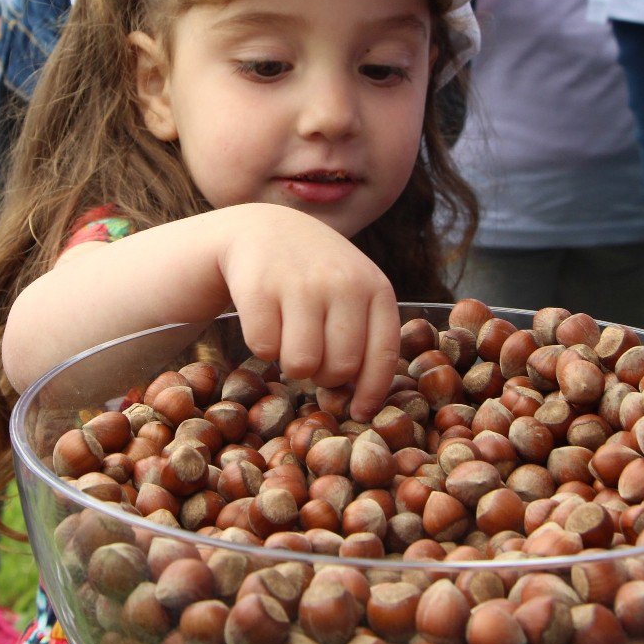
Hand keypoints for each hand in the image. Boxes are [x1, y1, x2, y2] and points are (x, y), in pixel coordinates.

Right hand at [217, 205, 399, 421]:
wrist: (263, 230)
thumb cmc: (317, 275)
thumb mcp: (354, 291)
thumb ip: (364, 336)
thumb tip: (362, 405)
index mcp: (376, 287)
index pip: (383, 355)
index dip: (371, 392)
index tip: (359, 414)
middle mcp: (344, 282)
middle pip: (341, 368)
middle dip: (325, 375)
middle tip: (314, 354)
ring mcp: (301, 283)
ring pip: (301, 365)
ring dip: (292, 363)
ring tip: (292, 336)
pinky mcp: (259, 287)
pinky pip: (263, 349)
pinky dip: (262, 346)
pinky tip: (267, 319)